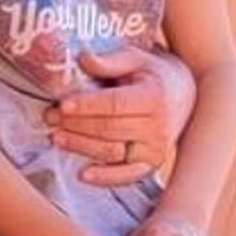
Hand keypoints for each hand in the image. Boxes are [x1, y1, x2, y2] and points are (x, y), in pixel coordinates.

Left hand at [45, 47, 195, 185]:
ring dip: (81, 146)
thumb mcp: (136, 58)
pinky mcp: (152, 164)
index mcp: (154, 98)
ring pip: (112, 151)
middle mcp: (158, 127)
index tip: (63, 105)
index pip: (114, 104)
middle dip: (75, 124)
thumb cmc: (154, 74)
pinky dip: (105, 177)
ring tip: (56, 137)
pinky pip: (127, 175)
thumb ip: (110, 61)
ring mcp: (156, 150)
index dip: (87, 105)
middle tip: (49, 117)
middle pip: (108, 128)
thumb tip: (83, 59)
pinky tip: (83, 174)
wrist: (186, 96)